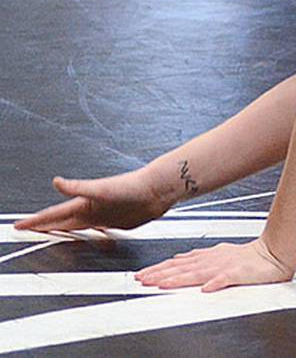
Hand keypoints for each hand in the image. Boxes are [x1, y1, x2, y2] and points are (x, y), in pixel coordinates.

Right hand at [15, 171, 172, 232]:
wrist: (156, 190)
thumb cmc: (132, 186)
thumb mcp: (101, 188)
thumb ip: (78, 187)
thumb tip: (56, 181)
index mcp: (83, 203)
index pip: (53, 214)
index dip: (35, 221)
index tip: (19, 225)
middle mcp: (90, 209)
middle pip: (60, 220)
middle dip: (42, 225)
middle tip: (26, 230)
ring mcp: (102, 216)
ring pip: (74, 225)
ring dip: (60, 230)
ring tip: (47, 233)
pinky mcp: (115, 222)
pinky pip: (92, 230)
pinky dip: (82, 233)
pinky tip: (82, 235)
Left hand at [136, 238, 294, 291]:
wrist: (274, 253)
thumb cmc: (249, 257)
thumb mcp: (220, 254)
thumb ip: (199, 258)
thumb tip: (179, 258)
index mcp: (208, 257)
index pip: (179, 263)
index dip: (160, 269)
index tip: (144, 275)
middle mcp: (213, 260)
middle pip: (182, 268)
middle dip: (161, 273)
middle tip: (143, 279)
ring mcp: (225, 266)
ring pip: (197, 273)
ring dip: (179, 278)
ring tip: (162, 283)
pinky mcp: (239, 273)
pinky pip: (226, 279)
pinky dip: (215, 283)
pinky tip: (206, 288)